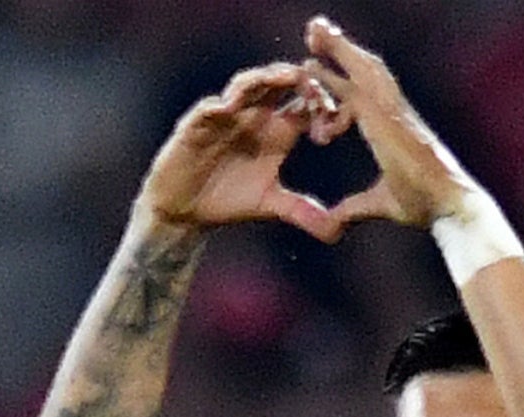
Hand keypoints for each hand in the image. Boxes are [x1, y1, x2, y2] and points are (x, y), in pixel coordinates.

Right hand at [137, 63, 344, 239]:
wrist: (186, 211)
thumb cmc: (228, 200)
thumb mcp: (270, 205)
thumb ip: (302, 211)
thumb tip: (336, 231)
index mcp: (278, 130)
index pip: (305, 104)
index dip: (321, 105)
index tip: (329, 123)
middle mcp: (254, 116)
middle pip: (278, 83)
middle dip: (296, 78)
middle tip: (311, 85)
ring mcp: (226, 117)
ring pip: (245, 85)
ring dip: (262, 80)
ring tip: (279, 79)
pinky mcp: (196, 126)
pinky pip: (207, 109)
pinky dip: (218, 106)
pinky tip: (228, 107)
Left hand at [303, 15, 480, 233]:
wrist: (448, 205)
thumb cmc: (424, 205)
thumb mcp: (378, 204)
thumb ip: (354, 207)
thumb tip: (334, 221)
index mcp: (392, 126)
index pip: (365, 91)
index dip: (344, 76)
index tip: (321, 67)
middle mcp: (393, 111)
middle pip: (365, 69)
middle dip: (341, 48)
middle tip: (316, 30)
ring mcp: (392, 112)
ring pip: (362, 69)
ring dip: (338, 47)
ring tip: (314, 29)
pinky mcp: (386, 119)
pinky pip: (355, 88)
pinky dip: (336, 70)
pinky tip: (315, 60)